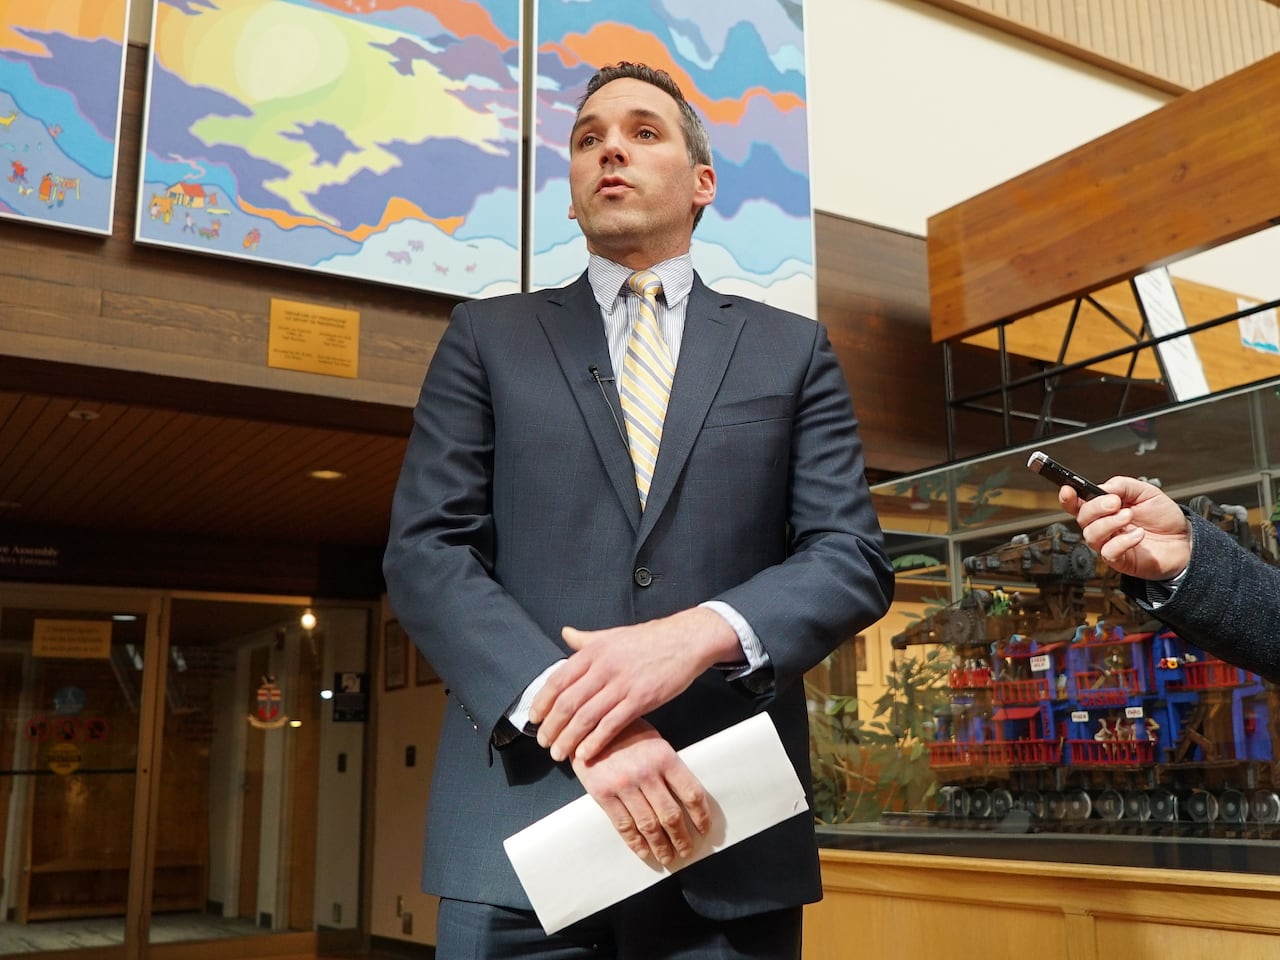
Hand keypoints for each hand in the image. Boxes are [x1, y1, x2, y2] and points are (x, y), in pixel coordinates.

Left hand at [529, 607, 739, 763]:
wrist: (685, 640)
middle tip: (544, 742)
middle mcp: (603, 667)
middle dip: (552, 727)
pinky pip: (611, 725)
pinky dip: (595, 742)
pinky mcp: (641, 699)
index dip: (543, 702)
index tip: (535, 719)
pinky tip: (586, 753)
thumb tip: (565, 633)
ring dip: (569, 739)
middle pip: (567, 702)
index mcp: (593, 651)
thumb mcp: (612, 634)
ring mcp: (622, 684)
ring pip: (586, 717)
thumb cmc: (649, 639)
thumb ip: (586, 639)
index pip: (558, 680)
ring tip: (559, 754)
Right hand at [572, 718, 711, 864]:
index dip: (701, 816)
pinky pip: (623, 825)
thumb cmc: (625, 732)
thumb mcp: (654, 740)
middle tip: (687, 851)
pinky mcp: (603, 794)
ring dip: (661, 846)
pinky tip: (644, 851)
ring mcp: (623, 785)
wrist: (587, 725)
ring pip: (648, 825)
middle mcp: (645, 773)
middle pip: (671, 815)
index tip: (705, 829)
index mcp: (664, 757)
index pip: (691, 793)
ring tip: (667, 856)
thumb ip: (669, 767)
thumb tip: (686, 799)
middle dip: (682, 838)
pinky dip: (635, 843)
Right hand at [1060, 476, 1190, 579]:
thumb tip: (1103, 487)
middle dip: (1096, 508)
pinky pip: (1108, 552)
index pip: (1077, 503)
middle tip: (1115, 502)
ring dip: (1109, 523)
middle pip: (1082, 517)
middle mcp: (1103, 526)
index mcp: (1104, 508)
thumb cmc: (1163, 518)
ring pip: (1091, 535)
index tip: (1068, 490)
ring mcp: (1109, 543)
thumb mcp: (1147, 492)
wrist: (1184, 541)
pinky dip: (1123, 541)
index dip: (1068, 497)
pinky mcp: (1118, 559)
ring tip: (1129, 516)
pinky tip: (1139, 535)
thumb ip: (1124, 485)